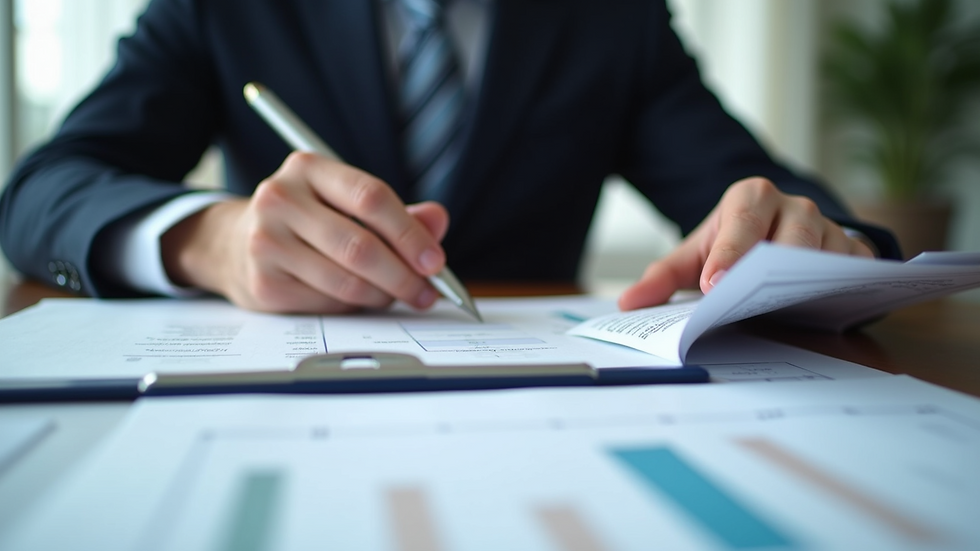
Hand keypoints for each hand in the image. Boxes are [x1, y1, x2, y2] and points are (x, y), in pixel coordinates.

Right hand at [161, 152, 449, 313]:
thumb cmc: (307, 220)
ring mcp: (266, 242)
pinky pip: (328, 303)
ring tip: (398, 296)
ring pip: (346, 280)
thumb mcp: (346, 203)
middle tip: (427, 292)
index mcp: (309, 168)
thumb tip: (439, 220)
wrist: (233, 243)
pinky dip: (354, 306)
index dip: (410, 233)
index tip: (435, 261)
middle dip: (403, 275)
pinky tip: (359, 298)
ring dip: (383, 295)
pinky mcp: (263, 282)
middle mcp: (281, 199)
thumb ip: (396, 213)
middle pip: (359, 245)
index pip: (370, 197)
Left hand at [618, 177, 873, 310]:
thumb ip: (661, 278)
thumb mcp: (694, 257)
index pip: (742, 223)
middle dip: (773, 264)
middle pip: (792, 233)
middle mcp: (793, 206)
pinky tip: (833, 305)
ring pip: (826, 251)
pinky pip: (856, 267)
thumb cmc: (731, 247)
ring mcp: (828, 228)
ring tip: (791, 305)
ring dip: (810, 279)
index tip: (716, 284)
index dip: (730, 254)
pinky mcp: (852, 251)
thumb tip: (627, 303)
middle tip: (752, 297)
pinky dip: (847, 284)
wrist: (775, 238)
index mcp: (750, 198)